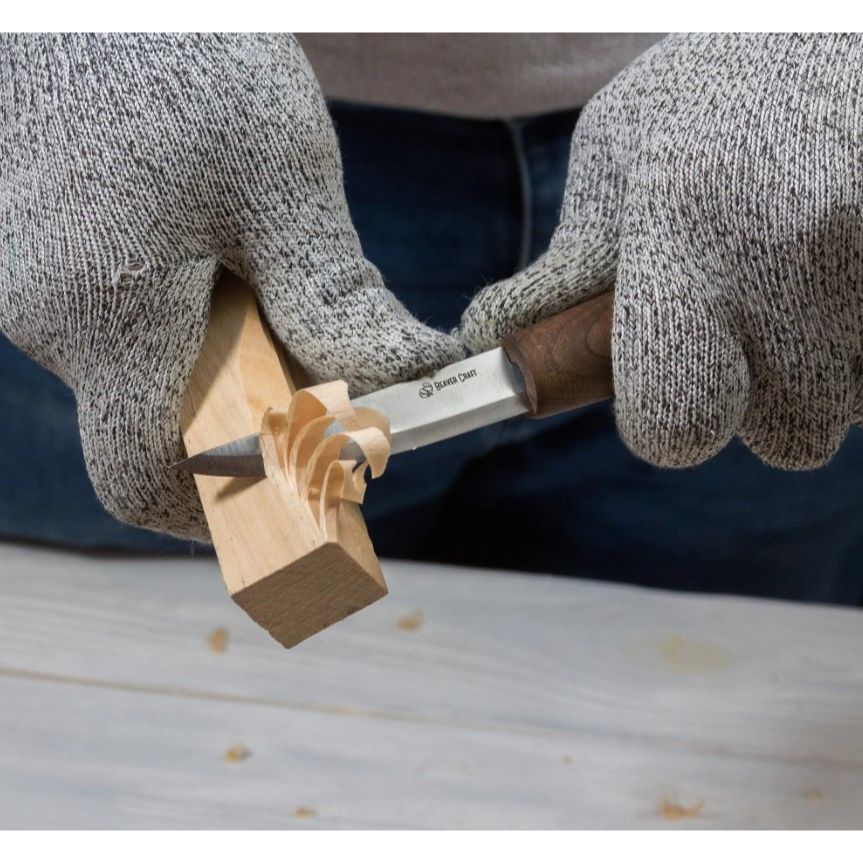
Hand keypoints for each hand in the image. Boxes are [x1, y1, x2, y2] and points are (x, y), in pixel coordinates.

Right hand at [0, 34, 460, 539]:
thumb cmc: (177, 54)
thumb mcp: (277, 171)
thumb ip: (331, 292)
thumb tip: (403, 377)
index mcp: (102, 313)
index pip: (145, 478)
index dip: (224, 511)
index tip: (297, 498)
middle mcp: (45, 316)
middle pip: (158, 425)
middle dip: (246, 422)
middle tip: (321, 384)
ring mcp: (29, 284)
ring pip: (143, 371)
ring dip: (222, 362)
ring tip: (268, 291)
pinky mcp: (39, 253)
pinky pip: (121, 322)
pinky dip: (186, 322)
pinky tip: (219, 263)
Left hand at [460, 34, 862, 469]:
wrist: (829, 29)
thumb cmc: (710, 98)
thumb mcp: (616, 161)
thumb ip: (567, 267)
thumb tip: (488, 337)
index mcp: (683, 225)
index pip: (676, 419)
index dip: (672, 422)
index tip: (671, 390)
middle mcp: (788, 248)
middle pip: (785, 434)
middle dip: (764, 395)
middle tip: (751, 309)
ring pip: (848, 403)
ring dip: (824, 365)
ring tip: (802, 271)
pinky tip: (841, 265)